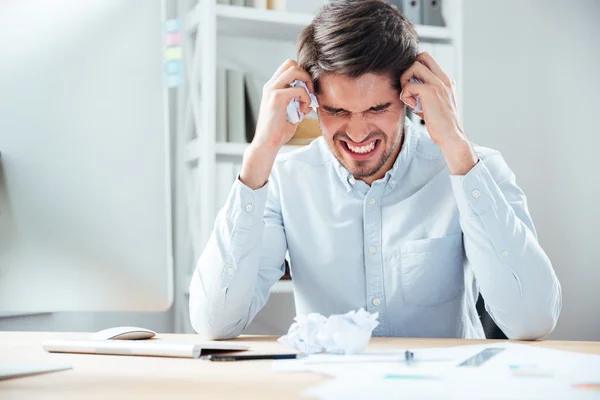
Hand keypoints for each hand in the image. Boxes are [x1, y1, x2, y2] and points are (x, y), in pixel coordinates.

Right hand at [240, 59, 313, 188]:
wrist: (266, 144)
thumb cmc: (278, 132)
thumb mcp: (291, 113)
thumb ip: (298, 102)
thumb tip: (311, 97)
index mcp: (272, 88)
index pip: (288, 68)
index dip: (301, 76)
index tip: (307, 92)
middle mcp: (271, 85)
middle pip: (291, 63)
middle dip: (305, 76)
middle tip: (310, 93)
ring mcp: (272, 90)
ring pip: (295, 70)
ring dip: (306, 84)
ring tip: (307, 101)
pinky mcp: (276, 97)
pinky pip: (299, 89)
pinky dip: (306, 99)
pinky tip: (303, 112)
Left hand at [400, 52, 476, 174]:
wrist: (451, 136)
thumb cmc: (440, 124)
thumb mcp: (434, 103)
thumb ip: (424, 92)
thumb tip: (407, 87)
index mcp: (445, 80)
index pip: (428, 59)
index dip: (414, 68)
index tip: (411, 84)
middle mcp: (444, 79)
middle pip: (422, 56)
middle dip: (409, 69)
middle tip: (408, 86)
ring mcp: (438, 84)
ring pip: (414, 66)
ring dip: (405, 80)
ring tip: (410, 96)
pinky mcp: (431, 92)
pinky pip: (409, 85)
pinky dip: (405, 95)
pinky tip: (412, 106)